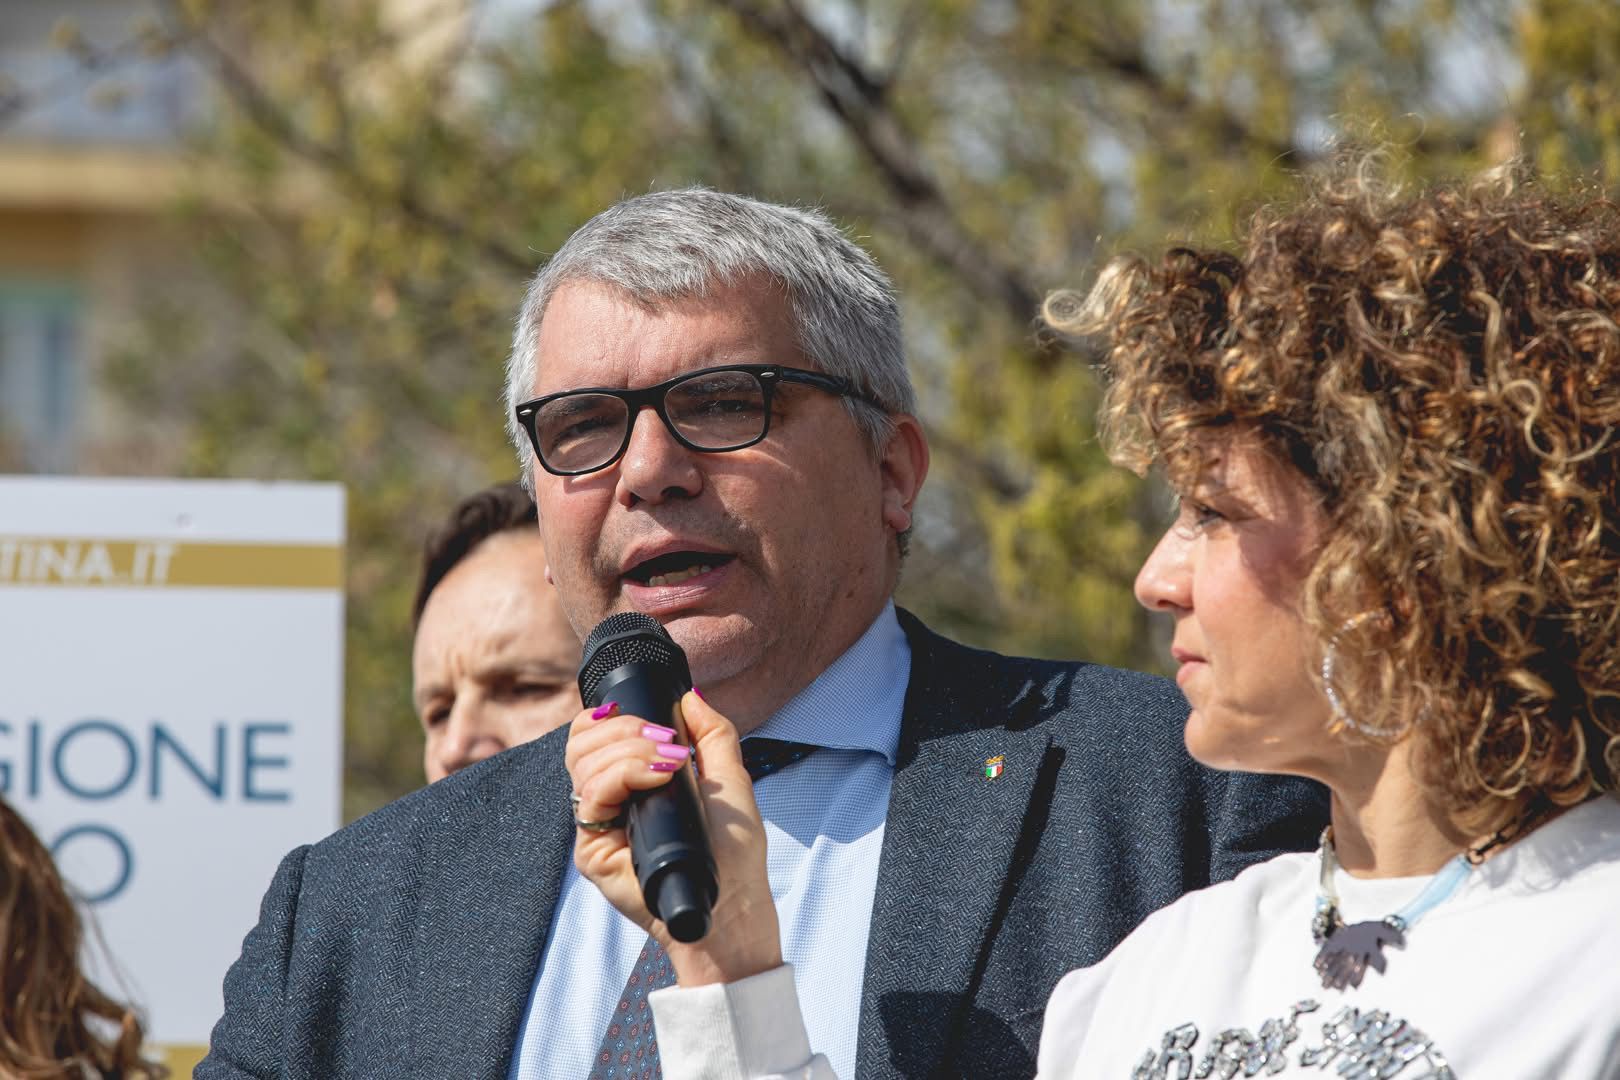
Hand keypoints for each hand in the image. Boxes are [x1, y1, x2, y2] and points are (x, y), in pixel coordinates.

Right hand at [565, 690, 782, 986]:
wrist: (732, 899)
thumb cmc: (733, 850)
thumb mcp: (730, 778)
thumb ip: (712, 734)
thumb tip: (689, 696)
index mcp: (630, 781)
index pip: (594, 735)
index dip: (612, 717)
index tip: (655, 722)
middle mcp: (608, 801)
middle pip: (582, 742)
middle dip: (625, 727)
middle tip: (667, 743)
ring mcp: (598, 824)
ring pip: (583, 763)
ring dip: (630, 750)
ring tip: (669, 766)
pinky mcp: (592, 850)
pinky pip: (590, 796)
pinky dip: (624, 774)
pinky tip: (658, 779)